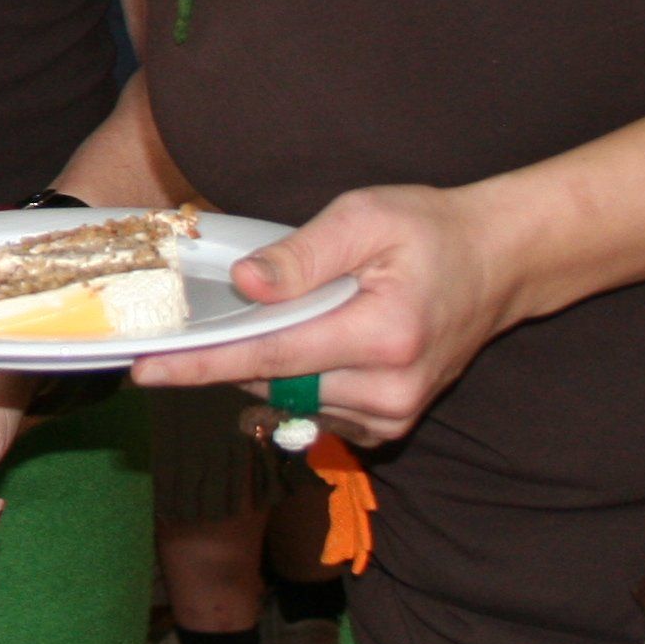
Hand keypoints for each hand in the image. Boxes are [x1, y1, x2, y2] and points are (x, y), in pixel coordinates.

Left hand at [131, 181, 529, 445]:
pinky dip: (295, 381)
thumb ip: (301, 255)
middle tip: (199, 319)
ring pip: (290, 400)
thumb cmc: (430, 230)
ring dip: (265, 366)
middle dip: (227, 355)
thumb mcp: (364, 218)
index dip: (202, 364)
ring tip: (277, 316)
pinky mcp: (391, 426)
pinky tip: (307, 342)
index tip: (146, 370)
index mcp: (383, 336)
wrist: (499, 263)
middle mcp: (389, 391)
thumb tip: (244, 284)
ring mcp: (393, 416)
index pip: (270, 359)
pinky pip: (316, 412)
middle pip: (273, 384)